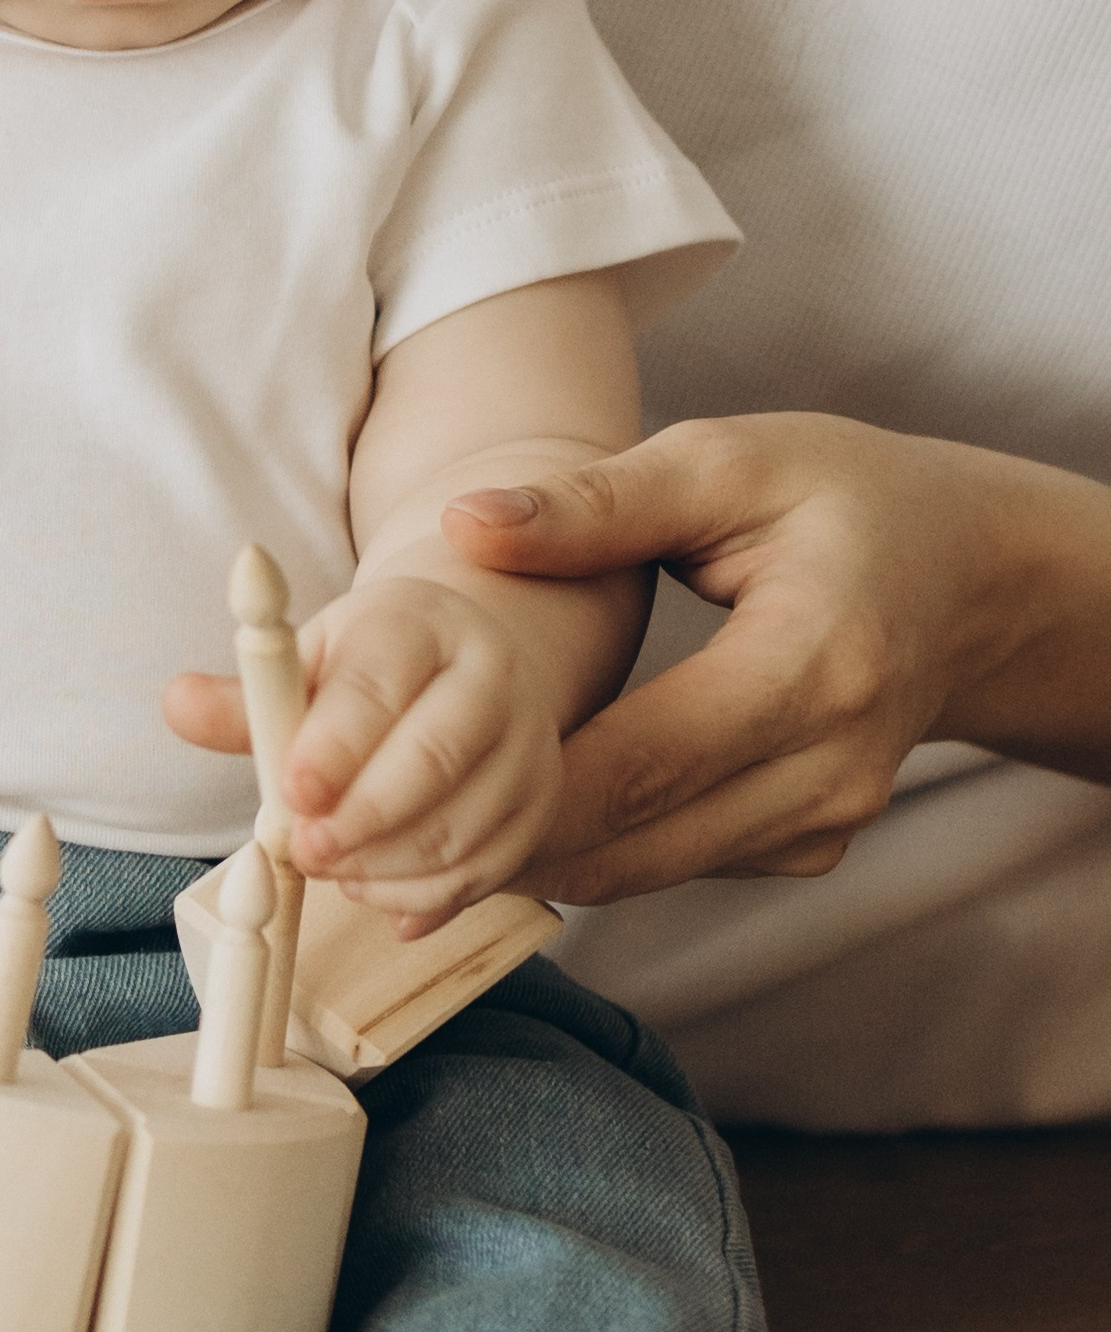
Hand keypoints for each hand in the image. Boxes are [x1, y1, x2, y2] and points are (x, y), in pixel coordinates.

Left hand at [166, 573, 562, 935]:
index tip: (292, 792)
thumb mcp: (306, 664)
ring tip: (327, 866)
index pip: (380, 685)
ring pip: (461, 828)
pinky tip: (369, 886)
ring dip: (383, 866)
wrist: (457, 668)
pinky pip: (484, 874)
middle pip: (435, 758)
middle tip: (304, 849)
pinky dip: (418, 896)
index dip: (334, 745)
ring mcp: (527, 747)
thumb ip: (246, 700)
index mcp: (421, 625)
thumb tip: (178, 705)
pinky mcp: (538, 808)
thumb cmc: (365, 670)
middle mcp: (492, 678)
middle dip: (361, 819)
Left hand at [440, 413, 1003, 901]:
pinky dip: (595, 847)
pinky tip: (510, 816)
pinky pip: (678, 862)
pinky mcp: (811, 845)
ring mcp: (827, 819)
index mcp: (812, 664)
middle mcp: (830, 766)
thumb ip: (596, 502)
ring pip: (647, 869)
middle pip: (634, 840)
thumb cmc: (843, 498)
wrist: (968, 575)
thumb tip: (468, 526)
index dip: (512, 796)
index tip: (392, 804)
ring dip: (531, 859)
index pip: (640, 762)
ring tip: (407, 838)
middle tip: (363, 846)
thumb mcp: (726, 462)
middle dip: (495, 846)